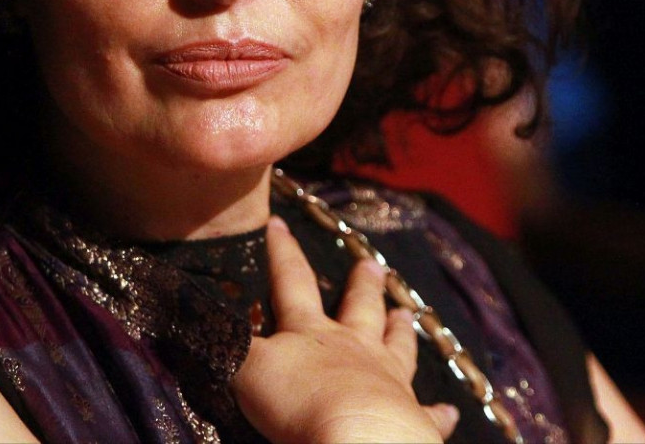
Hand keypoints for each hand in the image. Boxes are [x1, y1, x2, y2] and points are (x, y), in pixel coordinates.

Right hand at [231, 216, 458, 443]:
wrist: (359, 441)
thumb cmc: (300, 401)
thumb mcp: (248, 368)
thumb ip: (228, 341)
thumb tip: (195, 307)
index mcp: (311, 332)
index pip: (291, 281)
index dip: (282, 252)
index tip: (278, 223)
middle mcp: (353, 347)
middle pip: (358, 307)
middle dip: (361, 284)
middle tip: (371, 262)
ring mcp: (388, 381)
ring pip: (396, 347)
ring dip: (399, 329)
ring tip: (406, 312)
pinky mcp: (412, 420)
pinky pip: (428, 413)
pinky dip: (438, 411)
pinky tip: (449, 408)